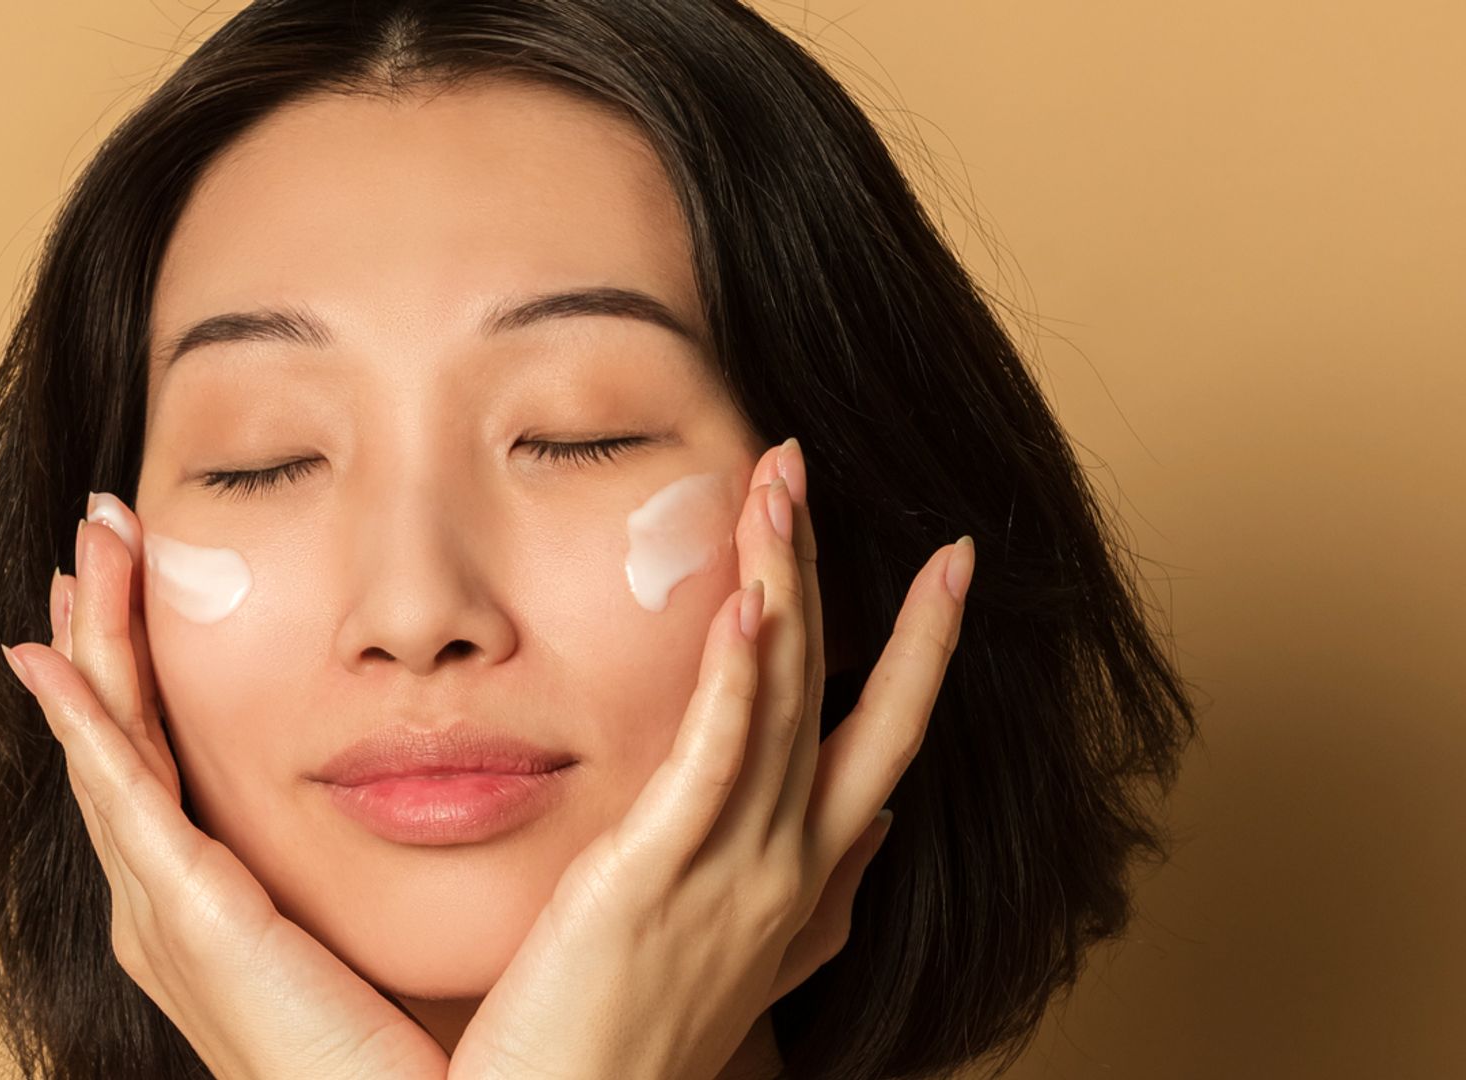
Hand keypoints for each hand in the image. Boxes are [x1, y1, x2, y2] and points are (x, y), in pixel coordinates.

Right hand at [0, 493, 448, 1079]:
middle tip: (98, 535)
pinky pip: (123, 791)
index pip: (160, 762)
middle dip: (102, 635)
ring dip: (94, 645)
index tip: (139, 580)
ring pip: (110, 747)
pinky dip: (85, 719)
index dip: (141, 671)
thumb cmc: (410, 1057)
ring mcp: (164, 911)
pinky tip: (55, 655)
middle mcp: (167, 909)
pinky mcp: (186, 914)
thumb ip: (370, 866)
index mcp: (209, 910)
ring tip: (88, 554)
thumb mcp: (375, 934)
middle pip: (119, 742)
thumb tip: (423, 786)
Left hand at [446, 439, 973, 1079]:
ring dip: (787, 586)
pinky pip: (715, 762)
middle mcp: (790, 874)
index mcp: (807, 885)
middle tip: (818, 469)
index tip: (948, 567)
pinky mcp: (658, 878)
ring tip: (781, 486)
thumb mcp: (753, 965)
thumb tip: (874, 832)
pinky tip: (745, 607)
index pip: (884, 742)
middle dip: (850, 580)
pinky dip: (739, 683)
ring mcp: (735, 875)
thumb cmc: (633, 1050)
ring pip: (786, 704)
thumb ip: (816, 897)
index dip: (920, 650)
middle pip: (843, 699)